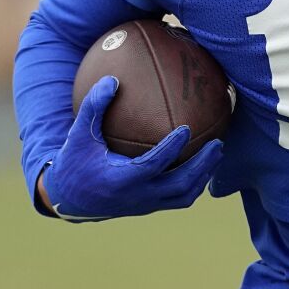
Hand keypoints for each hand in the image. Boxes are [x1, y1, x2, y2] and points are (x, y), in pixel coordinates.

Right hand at [41, 76, 222, 221]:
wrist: (70, 199)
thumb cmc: (75, 161)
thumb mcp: (79, 134)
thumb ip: (94, 106)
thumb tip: (113, 80)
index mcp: (121, 179)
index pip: (153, 165)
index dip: (171, 148)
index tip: (186, 128)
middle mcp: (138, 196)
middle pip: (179, 185)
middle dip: (202, 165)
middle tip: (217, 143)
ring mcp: (146, 205)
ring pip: (183, 196)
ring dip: (203, 175)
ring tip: (216, 153)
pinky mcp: (150, 208)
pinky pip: (179, 199)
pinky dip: (194, 183)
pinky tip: (203, 164)